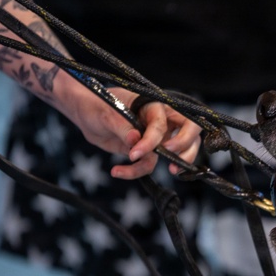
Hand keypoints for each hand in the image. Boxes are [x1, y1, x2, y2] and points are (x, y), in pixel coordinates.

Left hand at [69, 89, 201, 179]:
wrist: (86, 112)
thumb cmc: (96, 104)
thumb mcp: (105, 114)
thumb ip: (122, 127)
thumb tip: (135, 140)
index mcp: (152, 104)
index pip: (162, 123)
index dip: (153, 140)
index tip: (135, 153)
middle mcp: (160, 118)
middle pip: (190, 131)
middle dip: (186, 149)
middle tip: (174, 165)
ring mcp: (157, 135)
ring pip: (177, 152)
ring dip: (173, 164)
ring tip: (158, 172)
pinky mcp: (148, 150)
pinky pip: (151, 164)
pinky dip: (136, 171)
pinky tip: (118, 171)